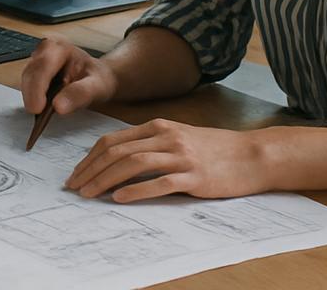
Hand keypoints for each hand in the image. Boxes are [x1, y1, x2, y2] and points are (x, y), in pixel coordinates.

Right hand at [21, 37, 118, 116]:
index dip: (37, 87)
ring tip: (42, 112)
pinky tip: (41, 108)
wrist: (96, 78)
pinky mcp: (34, 71)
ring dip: (31, 96)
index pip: (43, 65)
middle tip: (37, 113)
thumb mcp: (97, 86)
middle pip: (31, 72)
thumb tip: (58, 106)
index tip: (37, 108)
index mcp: (60, 47)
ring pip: (26, 79)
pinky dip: (32, 97)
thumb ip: (80, 93)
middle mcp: (45, 49)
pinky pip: (27, 85)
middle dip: (32, 94)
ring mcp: (37, 59)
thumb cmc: (96, 78)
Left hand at [66, 119, 269, 202]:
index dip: (89, 158)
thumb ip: (150, 144)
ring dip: (106, 179)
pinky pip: (160, 182)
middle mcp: (166, 138)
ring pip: (133, 164)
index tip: (75, 174)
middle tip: (74, 187)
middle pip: (117, 151)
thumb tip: (115, 160)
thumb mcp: (177, 138)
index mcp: (157, 127)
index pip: (112, 141)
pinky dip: (137, 189)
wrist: (252, 155)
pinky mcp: (195, 176)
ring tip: (89, 194)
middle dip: (91, 170)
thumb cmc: (213, 149)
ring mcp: (180, 156)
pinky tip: (120, 198)